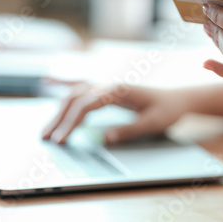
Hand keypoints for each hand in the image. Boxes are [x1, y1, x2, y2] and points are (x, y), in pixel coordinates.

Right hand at [42, 83, 187, 144]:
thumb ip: (130, 130)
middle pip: (75, 98)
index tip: (61, 140)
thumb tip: (105, 139)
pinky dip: (62, 82)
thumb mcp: (153, 123)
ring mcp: (106, 84)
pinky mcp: (106, 88)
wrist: (176, 99)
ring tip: (46, 130)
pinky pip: (80, 84)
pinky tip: (47, 82)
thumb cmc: (167, 110)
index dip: (71, 123)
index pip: (87, 104)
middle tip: (47, 139)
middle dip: (59, 119)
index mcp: (119, 90)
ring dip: (58, 110)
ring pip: (74, 93)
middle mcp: (109, 84)